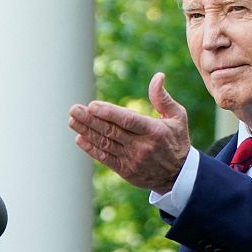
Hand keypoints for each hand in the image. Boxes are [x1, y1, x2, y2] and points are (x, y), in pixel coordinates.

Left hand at [68, 72, 190, 193]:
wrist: (178, 175)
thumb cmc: (176, 140)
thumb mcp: (178, 117)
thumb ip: (163, 98)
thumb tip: (158, 76)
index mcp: (154, 131)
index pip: (128, 121)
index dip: (109, 113)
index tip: (92, 105)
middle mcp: (142, 146)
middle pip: (112, 132)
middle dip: (91, 120)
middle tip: (74, 109)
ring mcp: (133, 160)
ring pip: (105, 144)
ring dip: (87, 132)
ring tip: (72, 120)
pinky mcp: (126, 171)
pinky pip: (105, 158)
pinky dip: (91, 149)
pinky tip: (80, 138)